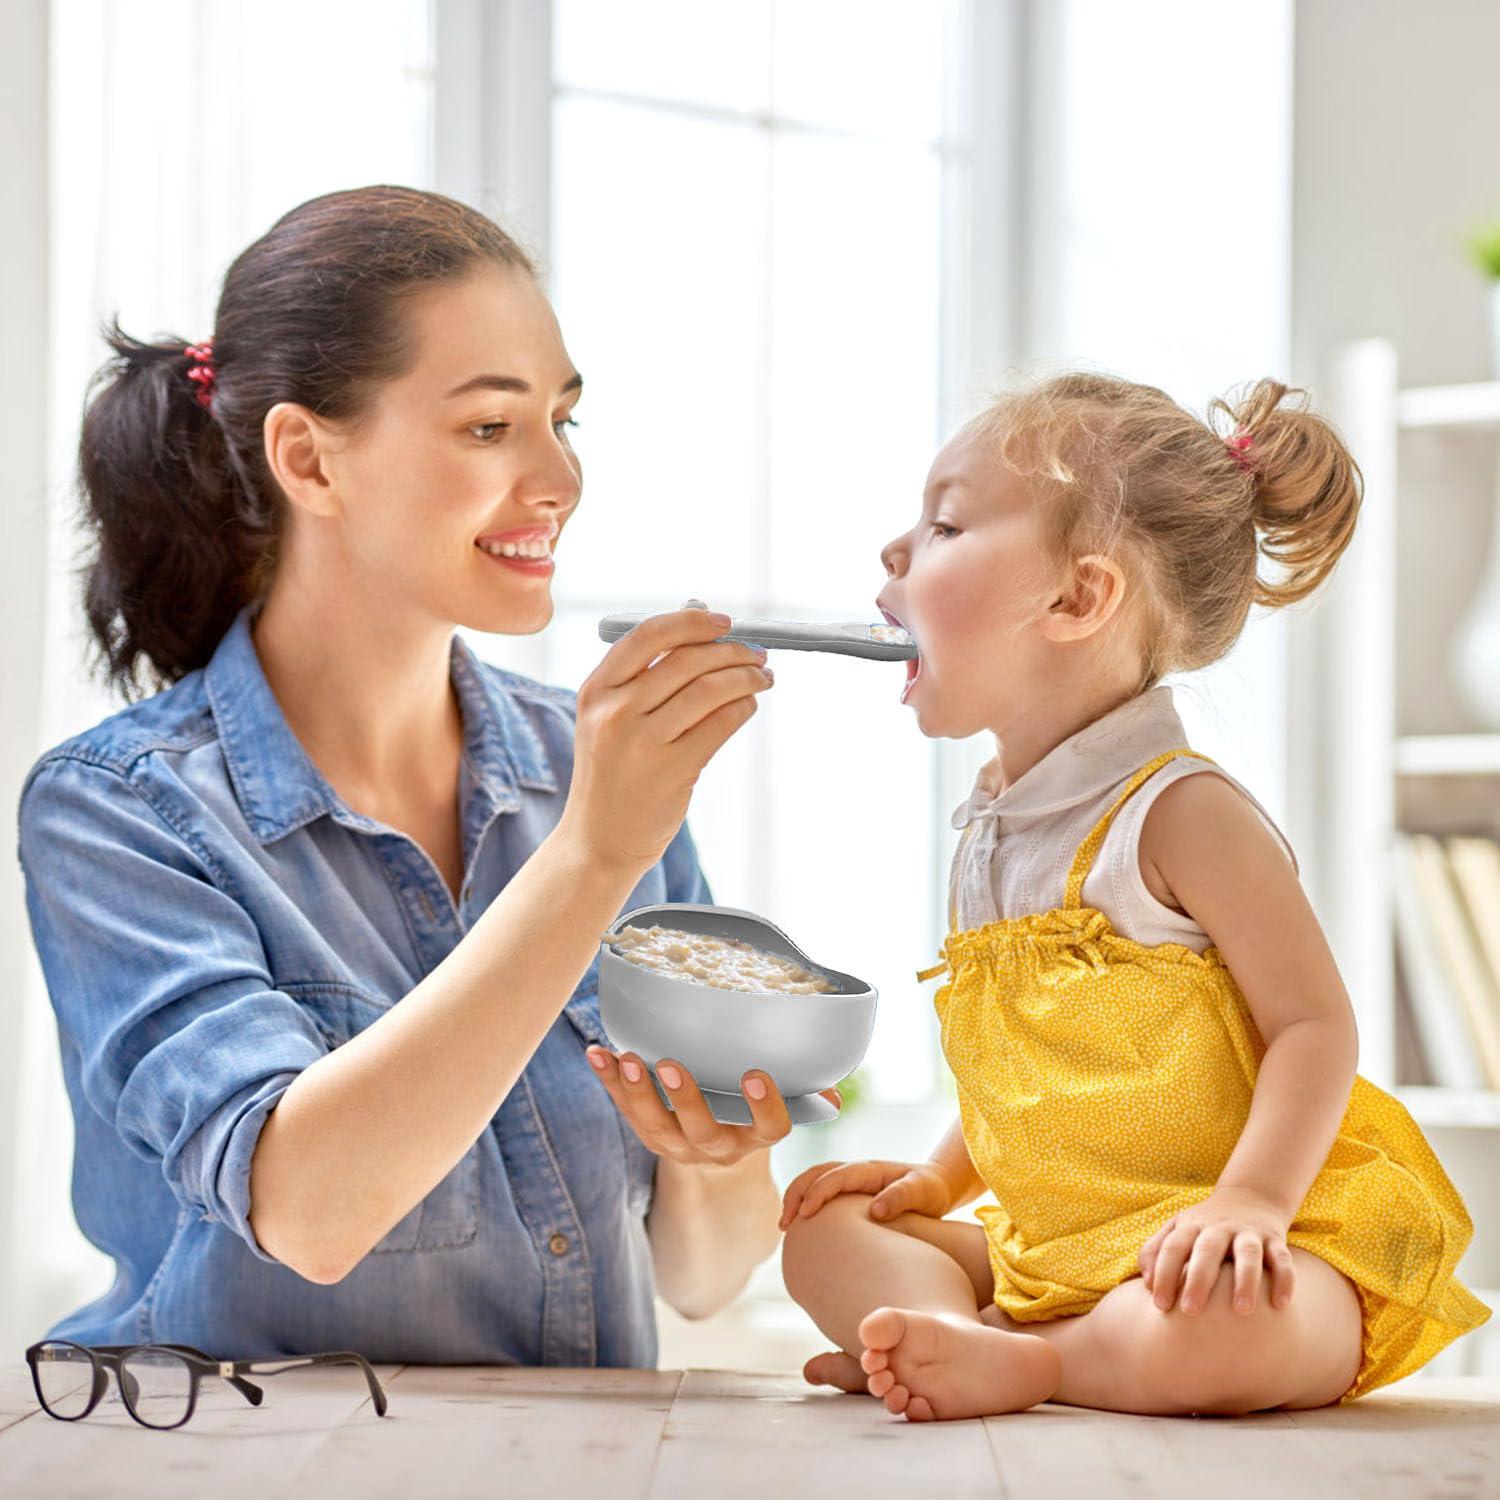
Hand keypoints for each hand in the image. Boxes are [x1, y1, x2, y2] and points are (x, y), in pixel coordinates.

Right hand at [560, 602, 772, 872]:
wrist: (598, 839)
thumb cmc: (613, 773)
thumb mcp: (607, 719)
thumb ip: (644, 678)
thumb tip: (702, 628)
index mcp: (596, 690)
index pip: (648, 636)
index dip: (692, 622)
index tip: (724, 623)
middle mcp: (615, 711)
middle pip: (687, 660)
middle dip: (732, 652)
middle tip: (757, 655)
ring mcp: (643, 742)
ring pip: (710, 689)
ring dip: (746, 678)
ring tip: (763, 678)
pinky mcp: (672, 771)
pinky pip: (721, 724)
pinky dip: (743, 707)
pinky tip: (749, 705)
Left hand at [585, 1047, 838, 1167]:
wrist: (715, 1148)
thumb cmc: (753, 1110)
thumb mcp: (780, 1107)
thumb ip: (805, 1097)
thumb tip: (833, 1094)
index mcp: (754, 1138)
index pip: (769, 1131)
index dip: (764, 1107)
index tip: (756, 1074)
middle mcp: (715, 1147)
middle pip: (699, 1131)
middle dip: (684, 1099)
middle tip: (671, 1063)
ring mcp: (677, 1144)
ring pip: (653, 1126)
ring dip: (635, 1092)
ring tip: (624, 1058)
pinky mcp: (646, 1133)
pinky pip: (624, 1110)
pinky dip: (608, 1081)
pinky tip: (595, 1053)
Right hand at [777, 1159, 958, 1230]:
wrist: (937, 1188)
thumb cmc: (930, 1191)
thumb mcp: (922, 1192)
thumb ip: (900, 1197)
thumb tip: (874, 1211)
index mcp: (869, 1169)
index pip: (835, 1176)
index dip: (817, 1192)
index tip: (805, 1215)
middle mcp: (856, 1172)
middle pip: (816, 1173)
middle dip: (796, 1193)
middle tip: (785, 1223)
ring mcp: (851, 1182)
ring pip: (815, 1181)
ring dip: (796, 1198)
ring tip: (786, 1226)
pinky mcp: (850, 1194)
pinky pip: (823, 1194)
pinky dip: (806, 1205)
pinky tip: (802, 1229)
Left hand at [1138, 1187, 1294, 1315]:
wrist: (1249, 1196)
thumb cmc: (1204, 1227)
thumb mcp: (1177, 1229)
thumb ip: (1155, 1252)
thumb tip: (1146, 1285)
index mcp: (1190, 1226)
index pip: (1173, 1248)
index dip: (1164, 1275)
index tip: (1160, 1306)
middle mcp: (1218, 1227)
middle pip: (1206, 1251)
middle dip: (1197, 1280)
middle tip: (1190, 1311)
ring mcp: (1248, 1232)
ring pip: (1248, 1254)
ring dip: (1245, 1280)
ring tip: (1242, 1310)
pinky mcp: (1275, 1239)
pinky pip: (1282, 1258)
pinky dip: (1284, 1279)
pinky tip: (1279, 1304)